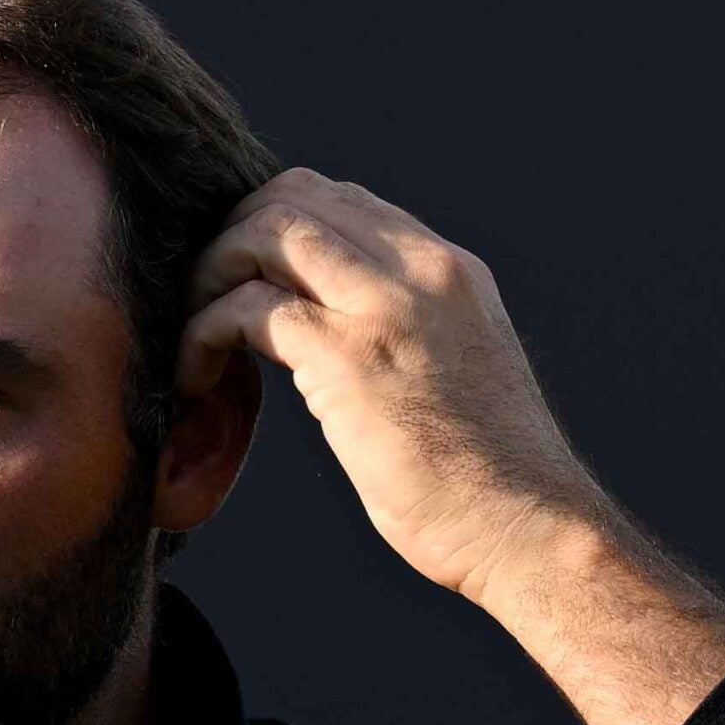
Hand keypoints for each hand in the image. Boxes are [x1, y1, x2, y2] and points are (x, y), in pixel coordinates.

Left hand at [179, 167, 611, 604]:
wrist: (528, 528)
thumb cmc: (484, 480)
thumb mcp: (453, 371)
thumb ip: (405, 332)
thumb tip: (329, 330)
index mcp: (448, 269)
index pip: (340, 199)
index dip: (273, 226)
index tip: (240, 279)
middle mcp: (421, 269)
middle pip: (293, 196)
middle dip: (230, 239)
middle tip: (203, 301)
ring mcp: (387, 307)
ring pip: (265, 234)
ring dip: (209, 278)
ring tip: (196, 338)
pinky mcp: (349, 358)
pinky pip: (247, 310)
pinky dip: (203, 335)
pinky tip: (196, 379)